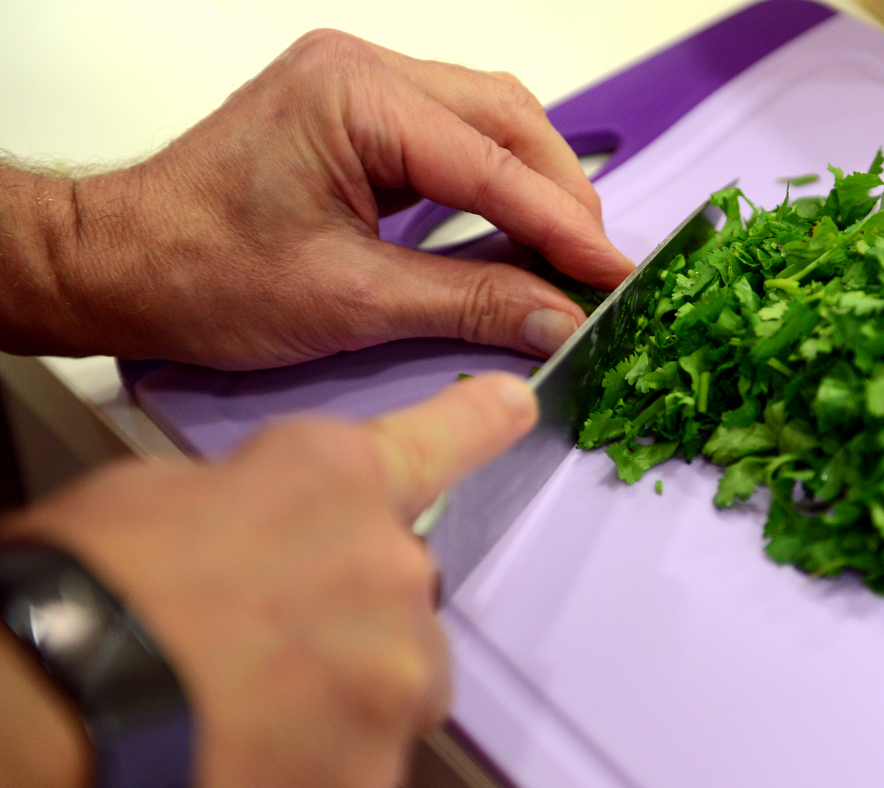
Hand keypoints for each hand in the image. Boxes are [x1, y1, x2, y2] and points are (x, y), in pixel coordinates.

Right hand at [0, 373, 536, 787]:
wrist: (65, 696)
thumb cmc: (87, 589)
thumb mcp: (162, 496)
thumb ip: (254, 502)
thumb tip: (264, 526)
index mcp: (334, 476)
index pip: (443, 436)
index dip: (481, 422)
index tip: (513, 407)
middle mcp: (389, 562)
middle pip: (401, 585)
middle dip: (351, 607)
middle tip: (263, 633)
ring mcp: (395, 664)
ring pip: (397, 674)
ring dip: (348, 685)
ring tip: (253, 698)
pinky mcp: (383, 757)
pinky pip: (373, 749)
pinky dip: (329, 751)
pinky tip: (259, 745)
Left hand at [53, 30, 631, 368]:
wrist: (123, 262)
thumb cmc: (201, 272)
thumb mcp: (351, 300)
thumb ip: (468, 302)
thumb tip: (555, 318)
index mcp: (354, 97)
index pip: (492, 163)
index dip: (563, 224)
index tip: (616, 272)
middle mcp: (360, 70)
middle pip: (505, 119)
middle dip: (560, 195)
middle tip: (597, 268)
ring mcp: (358, 84)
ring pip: (488, 119)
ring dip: (534, 184)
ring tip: (568, 252)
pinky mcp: (356, 112)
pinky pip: (452, 133)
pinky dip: (495, 180)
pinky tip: (517, 225)